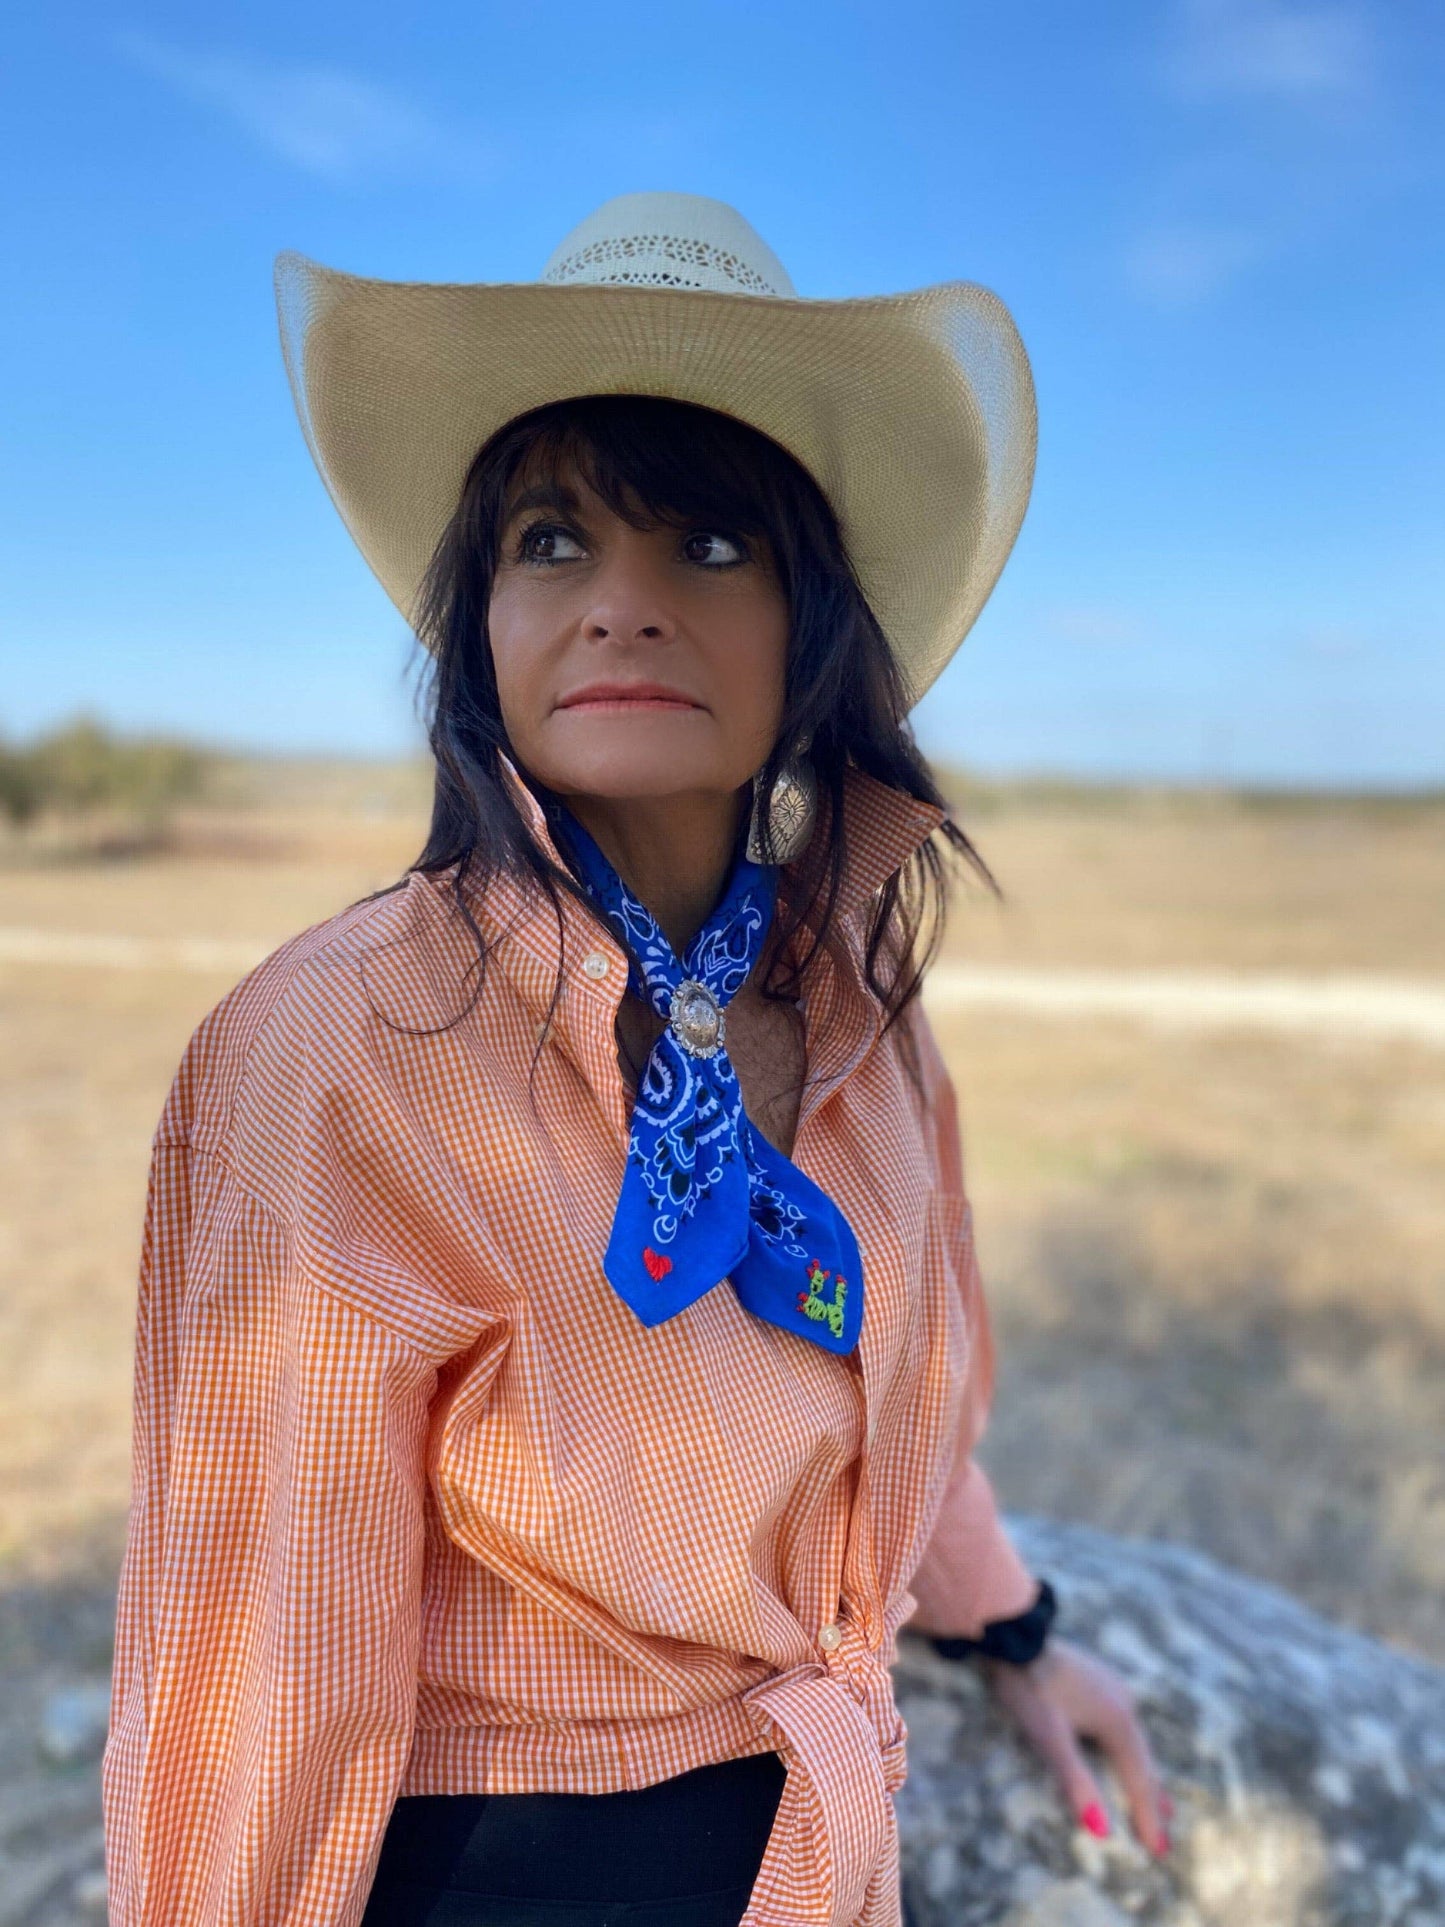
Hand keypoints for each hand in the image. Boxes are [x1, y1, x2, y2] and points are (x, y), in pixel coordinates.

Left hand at [980, 1636, 1171, 1855]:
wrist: (1013, 1635)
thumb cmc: (1029, 1688)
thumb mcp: (1049, 1739)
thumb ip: (1076, 1782)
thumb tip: (1102, 1832)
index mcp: (1118, 1721)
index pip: (1138, 1779)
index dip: (1146, 1817)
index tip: (1157, 1852)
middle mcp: (1124, 1703)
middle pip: (1143, 1763)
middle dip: (1152, 1803)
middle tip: (1162, 1842)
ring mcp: (1113, 1689)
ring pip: (1135, 1744)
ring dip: (1144, 1778)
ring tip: (1160, 1806)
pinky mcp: (1098, 1681)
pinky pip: (1123, 1728)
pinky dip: (1130, 1753)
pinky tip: (1125, 1752)